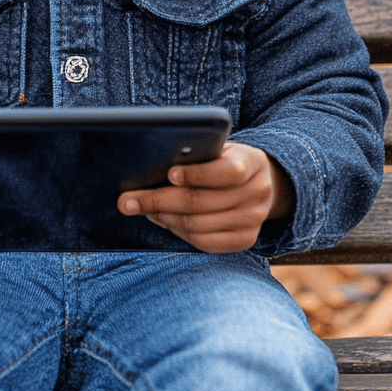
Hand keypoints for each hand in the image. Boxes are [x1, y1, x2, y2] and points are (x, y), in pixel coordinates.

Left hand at [117, 142, 292, 253]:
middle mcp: (256, 194)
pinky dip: (178, 232)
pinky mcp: (245, 240)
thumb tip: (152, 166)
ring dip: (162, 218)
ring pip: (197, 226)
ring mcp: (252, 221)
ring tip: (140, 209)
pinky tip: (162, 220)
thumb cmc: (228, 160)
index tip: (169, 174)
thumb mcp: (221, 148)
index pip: (226, 172)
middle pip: (200, 203)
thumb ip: (197, 154)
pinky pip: (204, 242)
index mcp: (252, 163)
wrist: (264, 183)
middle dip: (158, 201)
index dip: (196, 174)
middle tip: (127, 201)